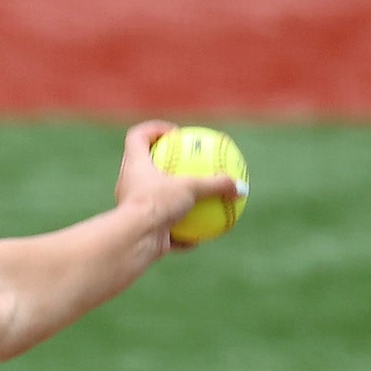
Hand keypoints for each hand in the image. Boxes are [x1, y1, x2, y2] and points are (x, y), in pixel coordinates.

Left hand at [115, 120, 246, 252]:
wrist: (134, 240)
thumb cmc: (157, 204)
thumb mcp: (191, 188)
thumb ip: (216, 185)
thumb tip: (241, 187)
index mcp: (135, 166)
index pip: (137, 137)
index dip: (154, 130)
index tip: (175, 134)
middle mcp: (129, 186)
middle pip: (142, 168)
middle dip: (165, 166)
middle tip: (188, 165)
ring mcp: (133, 210)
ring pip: (152, 203)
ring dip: (172, 204)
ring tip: (195, 205)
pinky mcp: (140, 232)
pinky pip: (160, 232)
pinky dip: (177, 235)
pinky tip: (196, 240)